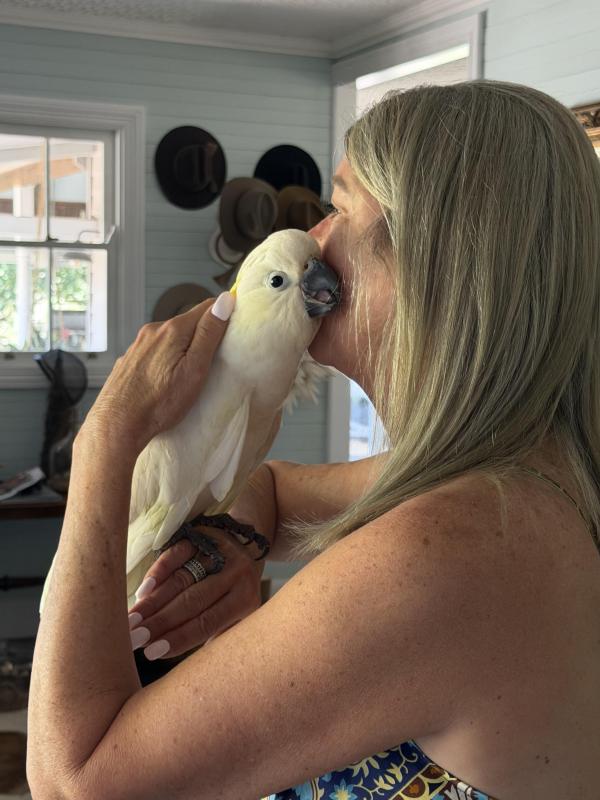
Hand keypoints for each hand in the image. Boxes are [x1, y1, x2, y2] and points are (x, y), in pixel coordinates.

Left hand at [81, 293, 234, 453]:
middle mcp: (152, 331)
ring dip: (182, 347)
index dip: (223, 314)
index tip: (234, 327)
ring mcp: (138, 345)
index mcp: (172, 330)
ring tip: (188, 373)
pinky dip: (165, 359)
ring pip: (169, 338)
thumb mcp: (195, 369)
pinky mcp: (129, 360)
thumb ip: (209, 334)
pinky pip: (154, 352)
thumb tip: (224, 301)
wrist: (117, 425)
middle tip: (214, 358)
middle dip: (202, 334)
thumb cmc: (160, 403)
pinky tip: (165, 380)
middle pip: (187, 323)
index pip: (206, 307)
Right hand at [127, 525, 264, 659]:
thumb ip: (216, 636)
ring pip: (181, 579)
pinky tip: (143, 591)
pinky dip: (159, 572)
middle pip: (191, 601)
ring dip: (153, 602)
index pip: (207, 622)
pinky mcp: (204, 533)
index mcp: (247, 599)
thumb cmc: (236, 592)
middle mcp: (236, 573)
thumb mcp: (239, 615)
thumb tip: (185, 668)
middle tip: (132, 639)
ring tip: (130, 621)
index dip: (179, 638)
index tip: (150, 653)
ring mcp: (220, 551)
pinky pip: (177, 554)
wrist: (250, 542)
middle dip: (159, 622)